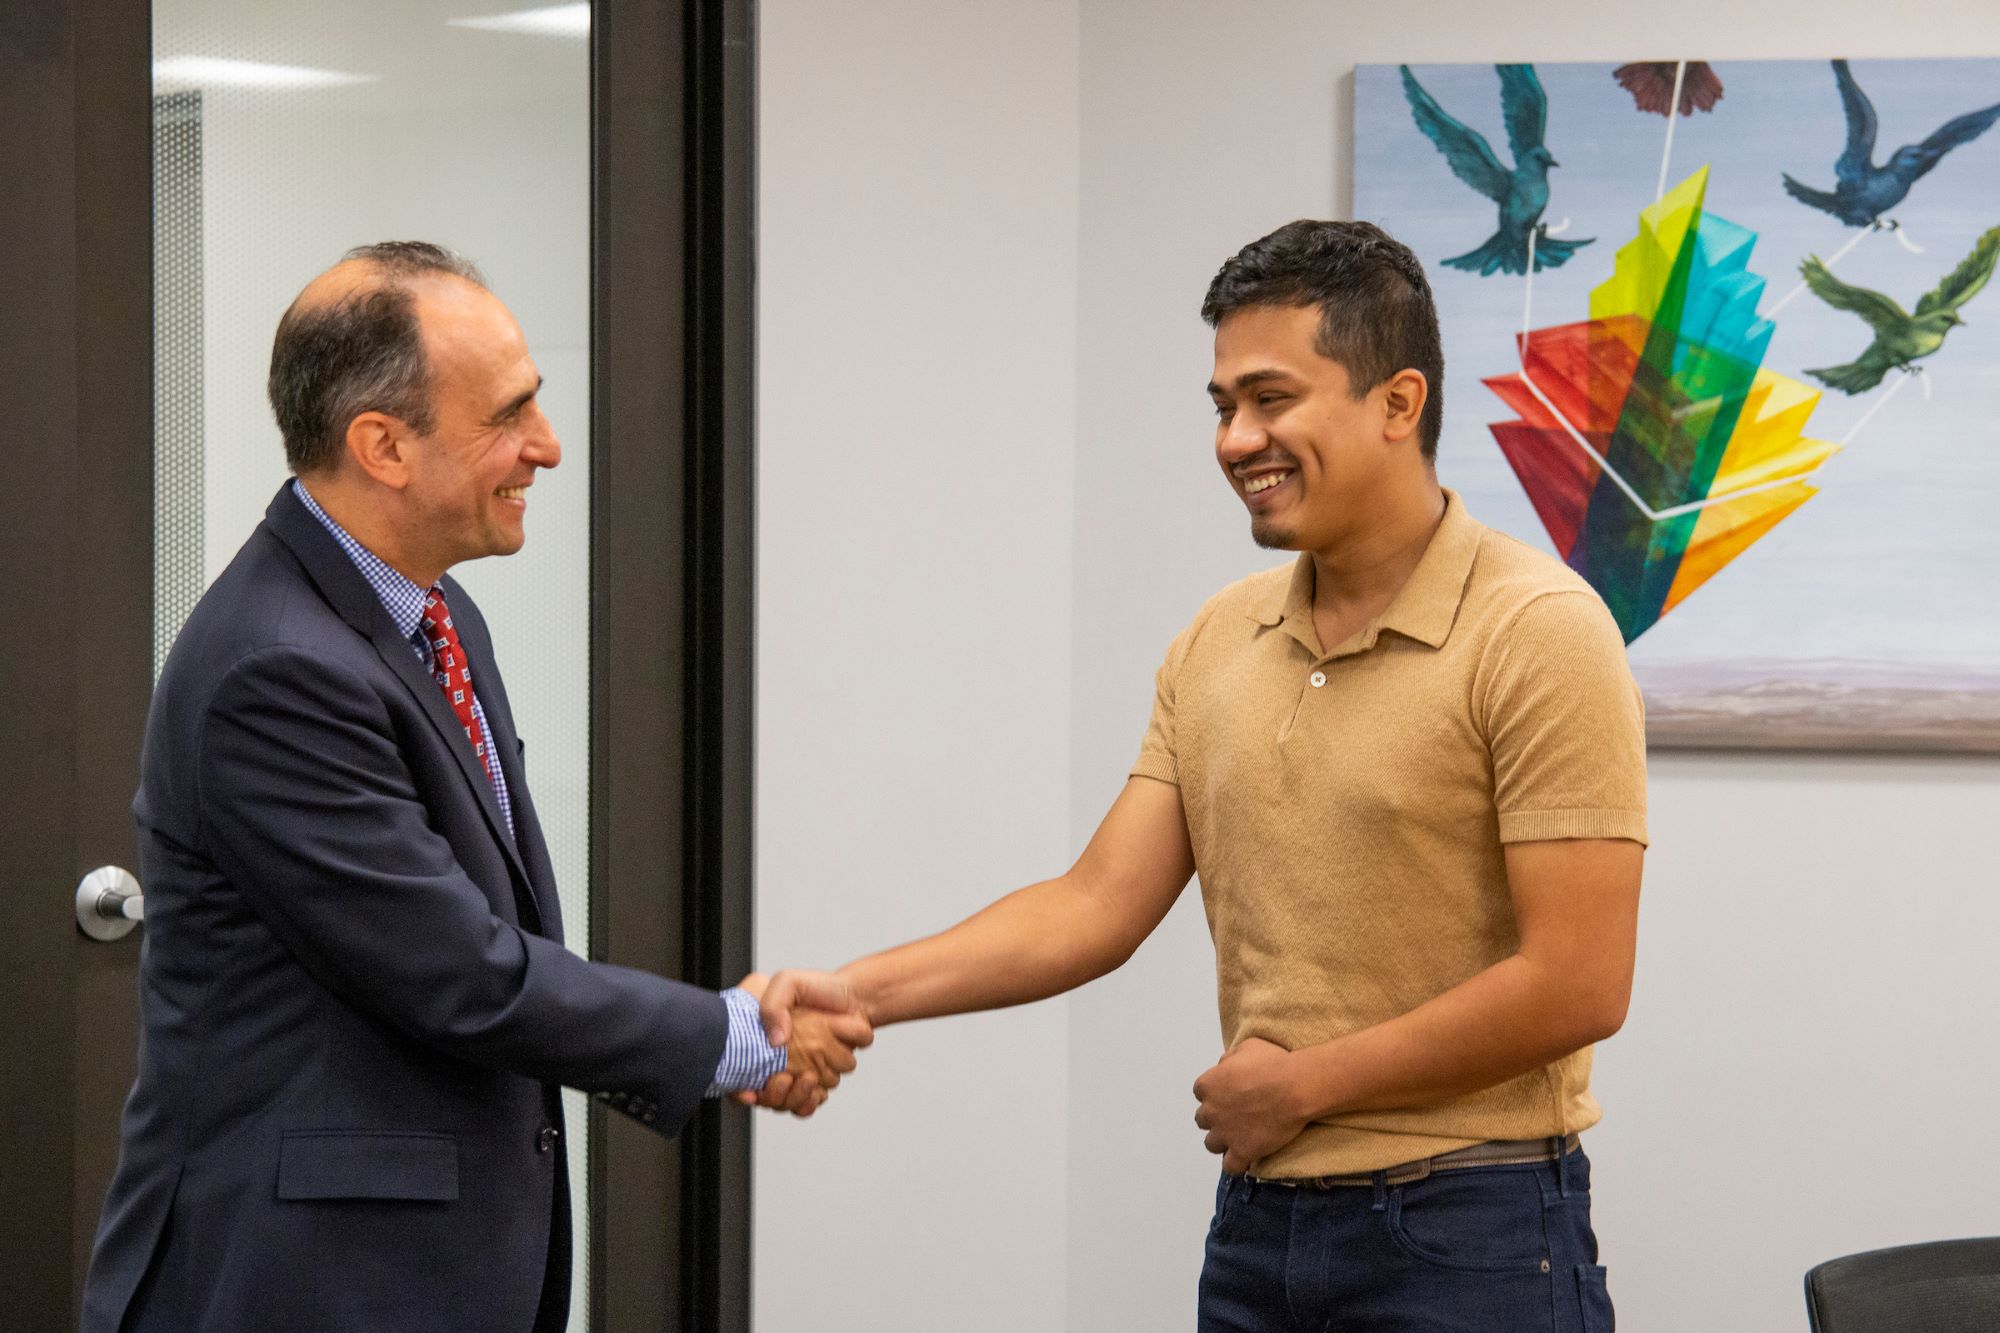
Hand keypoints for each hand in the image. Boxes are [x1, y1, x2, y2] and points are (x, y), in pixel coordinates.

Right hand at [732, 969, 873, 1116]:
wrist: (855, 997)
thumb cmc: (820, 987)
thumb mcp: (788, 982)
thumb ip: (773, 1005)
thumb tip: (776, 1041)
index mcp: (761, 1040)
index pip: (739, 1075)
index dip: (739, 1090)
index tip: (749, 1092)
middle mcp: (777, 1059)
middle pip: (764, 1096)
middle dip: (773, 1094)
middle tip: (784, 1078)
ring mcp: (797, 1072)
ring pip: (788, 1101)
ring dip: (797, 1094)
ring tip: (807, 1076)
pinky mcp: (818, 1080)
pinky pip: (809, 1102)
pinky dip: (811, 1100)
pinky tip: (815, 1088)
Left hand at [1192, 1037, 1309, 1174]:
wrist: (1293, 1088)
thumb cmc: (1273, 1063)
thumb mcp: (1247, 1047)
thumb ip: (1230, 1058)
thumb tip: (1224, 1064)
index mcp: (1208, 1085)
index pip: (1201, 1092)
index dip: (1215, 1093)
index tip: (1229, 1093)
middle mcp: (1211, 1111)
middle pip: (1203, 1119)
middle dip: (1216, 1117)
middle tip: (1236, 1115)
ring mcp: (1225, 1134)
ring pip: (1211, 1144)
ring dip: (1223, 1141)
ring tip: (1240, 1137)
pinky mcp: (1241, 1152)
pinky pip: (1230, 1166)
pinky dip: (1237, 1163)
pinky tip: (1248, 1157)